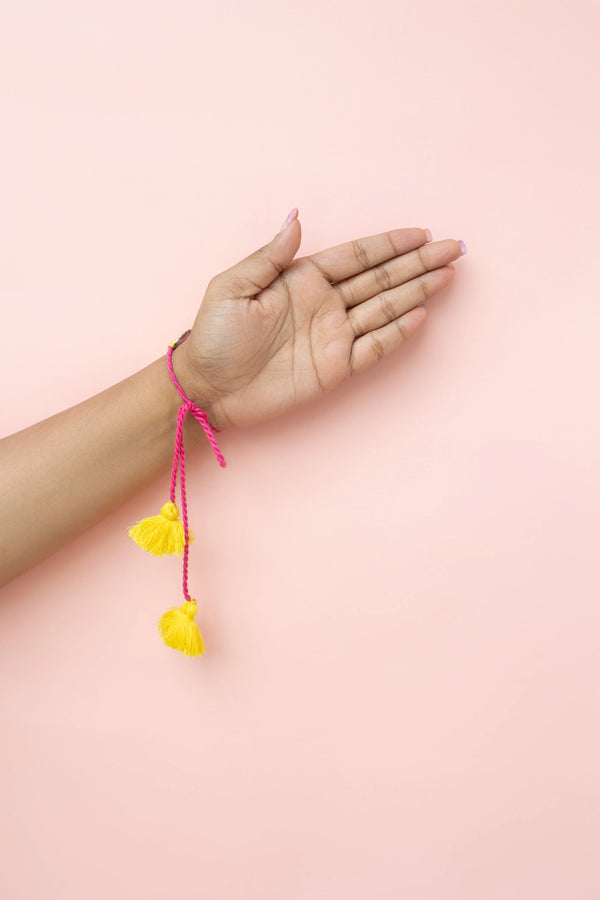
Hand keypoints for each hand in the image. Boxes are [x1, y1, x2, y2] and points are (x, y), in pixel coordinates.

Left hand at [173, 211, 465, 429]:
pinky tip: (420, 313)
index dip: (390, 244)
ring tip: (448, 274)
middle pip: (381, 278)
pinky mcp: (335, 368)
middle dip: (418, 263)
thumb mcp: (232, 287)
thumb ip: (269, 256)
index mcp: (303, 280)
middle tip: (453, 248)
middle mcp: (325, 304)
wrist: (208, 388)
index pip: (357, 256)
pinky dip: (397, 332)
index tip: (422, 233)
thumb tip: (296, 220)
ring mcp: (333, 336)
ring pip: (384, 308)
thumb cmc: (214, 336)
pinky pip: (374, 346)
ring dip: (416, 291)